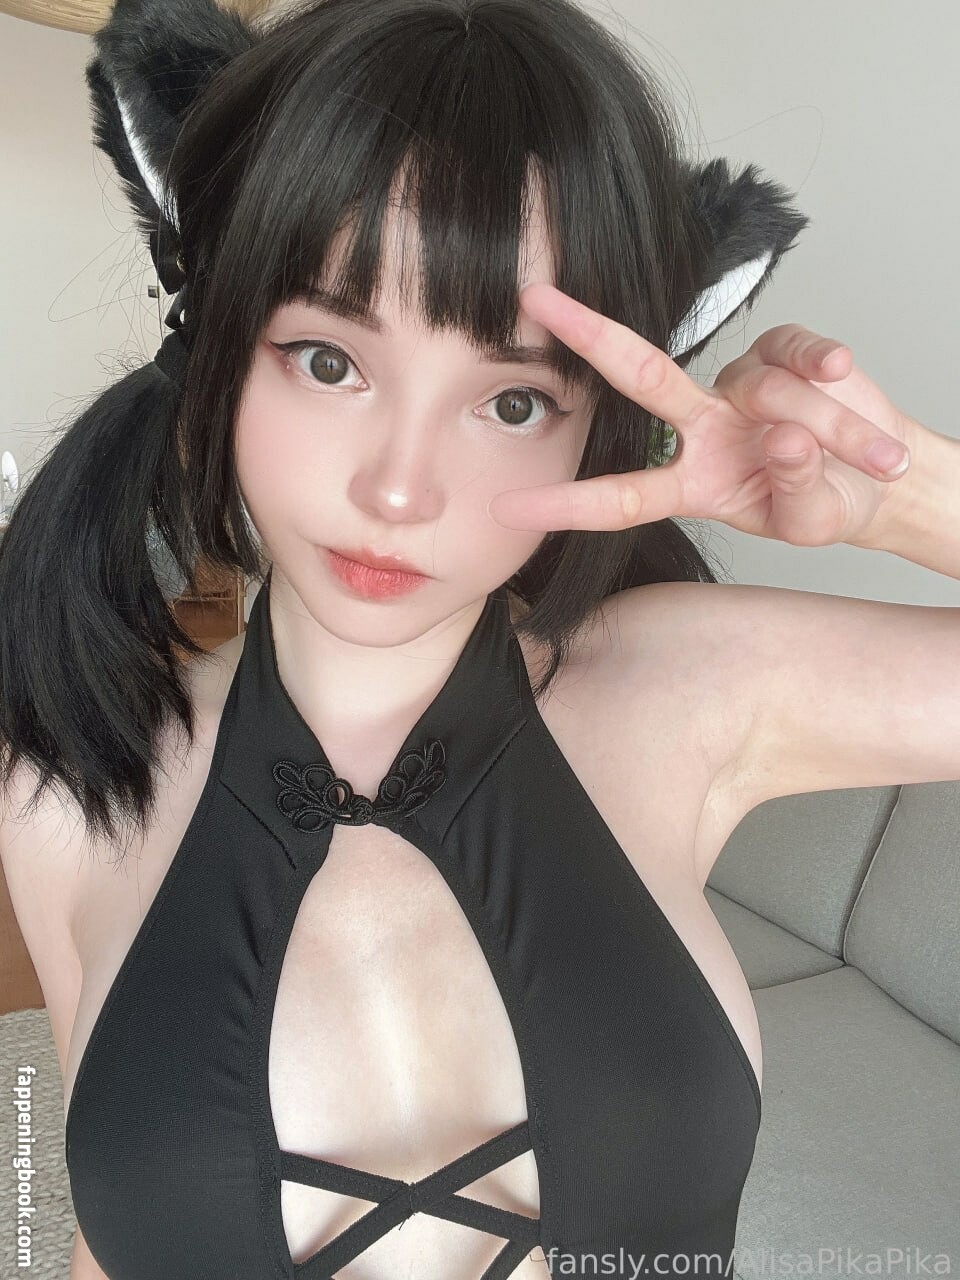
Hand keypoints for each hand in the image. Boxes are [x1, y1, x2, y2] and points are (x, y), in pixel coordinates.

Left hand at [488, 283, 913, 547]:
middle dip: (589, 336)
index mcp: (692, 483)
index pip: (620, 496)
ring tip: (875, 459)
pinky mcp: (784, 352)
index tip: (507, 508)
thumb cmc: (825, 503)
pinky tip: (845, 382)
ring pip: (765, 390)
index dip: (567, 503)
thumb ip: (795, 488)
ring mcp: (740, 386)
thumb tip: (783, 437)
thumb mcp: (809, 519)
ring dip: (825, 429)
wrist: (880, 478)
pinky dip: (826, 371)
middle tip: (536, 300)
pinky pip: (800, 352)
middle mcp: (703, 428)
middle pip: (640, 376)